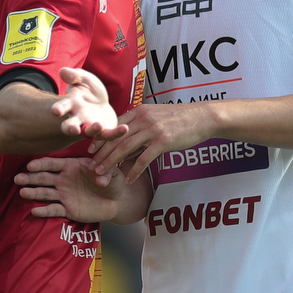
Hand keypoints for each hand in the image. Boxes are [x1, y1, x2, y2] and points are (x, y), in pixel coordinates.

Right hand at [15, 156, 125, 221]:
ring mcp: (64, 195)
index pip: (53, 164)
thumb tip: (100, 178)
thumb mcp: (113, 173)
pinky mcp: (68, 209)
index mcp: (72, 166)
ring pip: (46, 193)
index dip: (42, 165)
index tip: (30, 166)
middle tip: (18, 179)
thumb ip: (107, 172)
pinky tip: (34, 210)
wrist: (117, 200)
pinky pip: (54, 210)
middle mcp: (64, 180)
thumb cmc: (113, 181)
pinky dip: (44, 210)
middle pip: (44, 178)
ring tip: (22, 193)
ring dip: (34, 193)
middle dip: (31, 178)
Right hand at [51, 67, 127, 140]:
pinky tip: (125, 128)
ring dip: (92, 130)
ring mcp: (90, 127)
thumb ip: (74, 75)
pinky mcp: (104, 131)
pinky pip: (109, 134)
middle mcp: (78, 118)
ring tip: (98, 125)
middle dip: (70, 128)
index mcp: (71, 104)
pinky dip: (116, 133)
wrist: (100, 103)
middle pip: (69, 126)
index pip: (62, 107)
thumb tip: (63, 71)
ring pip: (89, 132)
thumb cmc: (88, 90)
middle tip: (73, 129)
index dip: (58, 109)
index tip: (55, 111)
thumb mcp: (83, 79)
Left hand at [89, 103, 212, 183]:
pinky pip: (144, 159)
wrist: (202, 118)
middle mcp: (143, 119)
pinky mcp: (163, 141)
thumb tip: (126, 143)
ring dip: (111, 163)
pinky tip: (127, 180)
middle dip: (101, 154)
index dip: (100, 140)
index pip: (113, 126)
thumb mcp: (156, 116)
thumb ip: (139, 127)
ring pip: (125, 148)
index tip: (90, 151)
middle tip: (92, 167)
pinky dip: (134, 171)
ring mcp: (153, 130)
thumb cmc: (179, 119)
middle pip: (115, 138)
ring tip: (102, 175)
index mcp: (139, 112)